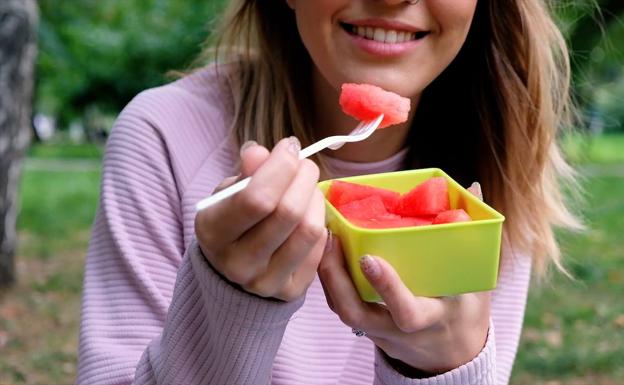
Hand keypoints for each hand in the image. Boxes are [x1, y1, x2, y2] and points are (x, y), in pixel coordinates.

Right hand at [195, 138, 327, 301]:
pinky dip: (319, 221)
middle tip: (304, 164)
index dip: (280, 166)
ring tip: (308, 188)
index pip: (255, 199)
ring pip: (310, 230)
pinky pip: (320, 247)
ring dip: (316, 198)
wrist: (232, 270)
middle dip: (304, 177)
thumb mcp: (228, 192)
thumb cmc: (232, 220)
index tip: (289, 147)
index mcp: (213, 233)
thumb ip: (245, 172)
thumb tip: (260, 152)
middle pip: (288, 213)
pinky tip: (308, 213)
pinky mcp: (291, 292)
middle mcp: (238, 264)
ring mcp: (266, 283)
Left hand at [318, 182, 488, 375]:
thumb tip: (472, 188)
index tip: (369, 259)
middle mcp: (398, 330)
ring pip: (343, 310)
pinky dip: (330, 279)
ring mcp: (378, 331)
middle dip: (338, 279)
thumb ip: (471, 236)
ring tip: (325, 237)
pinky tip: (326, 250)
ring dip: (328, 275)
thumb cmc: (463, 310)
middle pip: (357, 315)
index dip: (388, 287)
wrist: (450, 354)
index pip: (407, 312)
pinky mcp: (364, 327)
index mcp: (432, 318)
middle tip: (333, 238)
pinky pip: (342, 306)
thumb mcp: (476, 280)